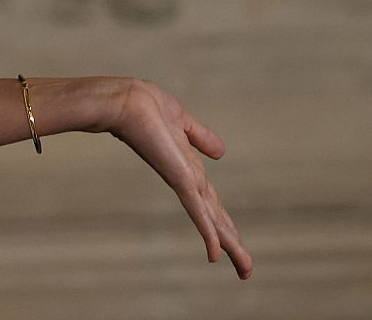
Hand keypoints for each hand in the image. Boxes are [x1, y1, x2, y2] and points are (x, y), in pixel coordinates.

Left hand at [104, 78, 252, 278]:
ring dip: (230, 246)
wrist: (126, 101)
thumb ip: (201, 138)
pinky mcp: (178, 178)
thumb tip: (221, 153)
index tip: (233, 244)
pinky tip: (215, 254)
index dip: (223, 223)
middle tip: (246, 272)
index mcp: (187, 169)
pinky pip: (197, 209)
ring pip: (211, 221)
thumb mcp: (182, 123)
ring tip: (245, 271)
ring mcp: (182, 181)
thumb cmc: (145, 106)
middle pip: (214, 219)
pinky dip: (208, 233)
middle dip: (232, 244)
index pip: (210, 203)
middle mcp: (186, 180)